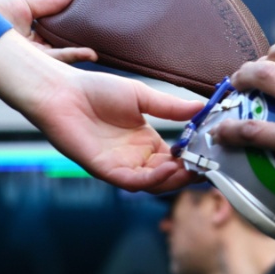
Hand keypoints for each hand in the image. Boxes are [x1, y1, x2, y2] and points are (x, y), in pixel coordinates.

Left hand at [0, 0, 96, 63]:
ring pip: (59, 61)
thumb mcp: (24, 4)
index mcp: (32, 36)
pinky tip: (84, 57)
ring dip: (76, 57)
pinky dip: (67, 60)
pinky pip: (51, 65)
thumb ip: (50, 3)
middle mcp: (33, 52)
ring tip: (94, 55)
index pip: (58, 36)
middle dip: (80, 51)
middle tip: (99, 48)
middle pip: (61, 51)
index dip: (75, 33)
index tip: (92, 27)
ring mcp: (31, 62)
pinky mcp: (28, 68)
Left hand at [0, 30, 205, 192]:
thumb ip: (171, 107)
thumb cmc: (96, 90)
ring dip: (173, 180)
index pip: (176, 159)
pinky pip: (130, 181)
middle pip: (167, 176)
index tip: (212, 154)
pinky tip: (168, 167)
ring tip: (192, 169)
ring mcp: (119, 165)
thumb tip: (203, 107)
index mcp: (146, 142)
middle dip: (189, 174)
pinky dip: (151, 178)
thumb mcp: (142, 97)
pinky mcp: (102, 169)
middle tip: (208, 167)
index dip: (193, 159)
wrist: (62, 91)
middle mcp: (134, 158)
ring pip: (152, 183)